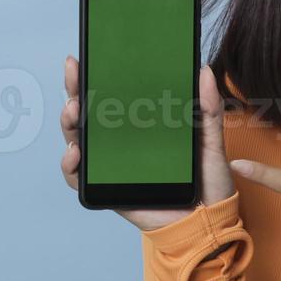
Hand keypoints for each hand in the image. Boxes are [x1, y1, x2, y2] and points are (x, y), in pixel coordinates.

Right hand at [60, 57, 238, 232]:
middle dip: (74, 93)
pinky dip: (69, 166)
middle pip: (88, 114)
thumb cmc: (209, 183)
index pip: (113, 97)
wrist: (208, 223)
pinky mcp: (107, 190)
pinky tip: (74, 154)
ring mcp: (112, 166)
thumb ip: (208, 109)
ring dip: (69, 124)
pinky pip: (79, 178)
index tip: (83, 58)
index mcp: (143, 126)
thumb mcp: (212, 142)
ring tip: (73, 113)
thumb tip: (204, 71)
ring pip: (77, 140)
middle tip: (75, 80)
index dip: (94, 77)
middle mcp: (122, 143)